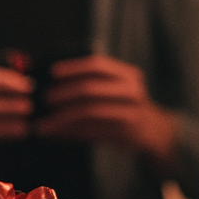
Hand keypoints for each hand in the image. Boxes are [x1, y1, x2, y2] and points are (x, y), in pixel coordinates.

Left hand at [35, 55, 178, 173]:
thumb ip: (94, 81)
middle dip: (63, 94)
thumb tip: (53, 81)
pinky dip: (69, 133)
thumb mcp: (118, 87)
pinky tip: (56, 134)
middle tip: (44, 100)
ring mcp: (129, 113)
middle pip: (90, 89)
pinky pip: (90, 131)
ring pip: (88, 113)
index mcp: (127, 74)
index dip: (72, 67)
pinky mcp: (123, 133)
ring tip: (43, 124)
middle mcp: (131, 91)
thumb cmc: (126, 105)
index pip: (97, 65)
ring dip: (61, 119)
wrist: (154, 131)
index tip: (52, 72)